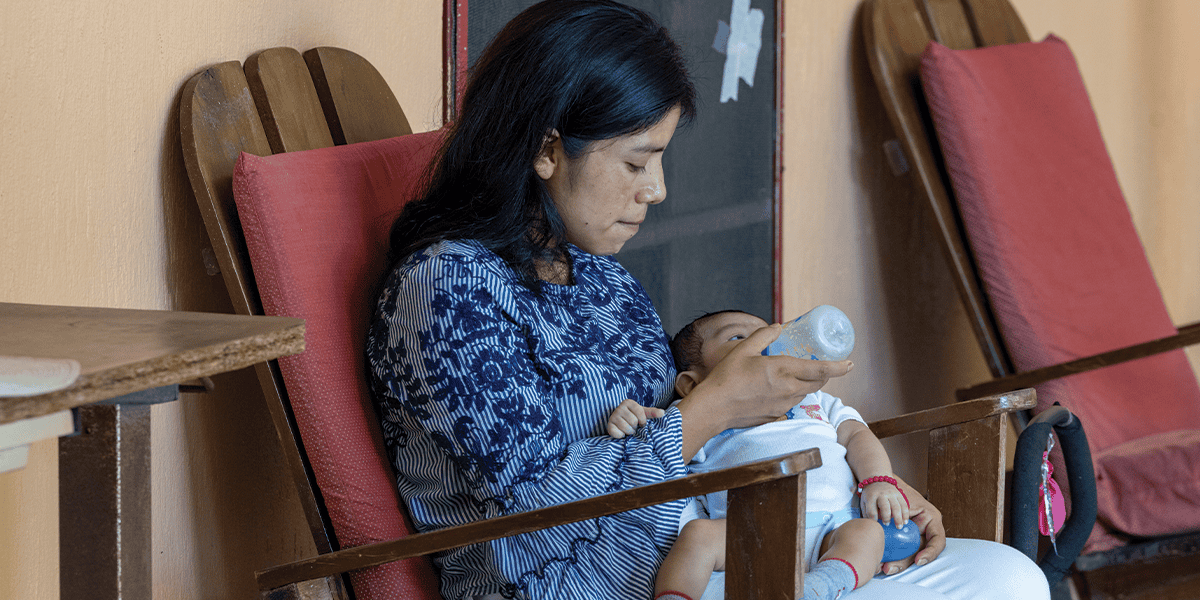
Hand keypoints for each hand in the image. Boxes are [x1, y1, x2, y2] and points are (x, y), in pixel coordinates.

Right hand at [606, 399, 664, 438]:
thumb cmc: (634, 416)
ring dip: (630, 432)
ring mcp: (613, 416)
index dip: (643, 421)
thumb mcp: (643, 413)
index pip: (640, 413)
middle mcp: (619, 408)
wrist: (620, 421)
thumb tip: (663, 413)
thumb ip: (652, 412)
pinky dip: (621, 435)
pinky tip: (621, 432)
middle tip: (633, 426)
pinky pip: (618, 433)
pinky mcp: (609, 425)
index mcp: (628, 402)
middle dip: (635, 427)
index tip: (641, 423)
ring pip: (626, 428)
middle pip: (633, 421)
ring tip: (629, 429)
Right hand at [698, 324, 852, 429]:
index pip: (820, 370)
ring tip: (799, 375)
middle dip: (825, 375)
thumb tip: (777, 327)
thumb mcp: (744, 350)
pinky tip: (778, 389)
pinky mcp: (775, 415)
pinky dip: (792, 394)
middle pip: (817, 383)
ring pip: (804, 393)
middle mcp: (788, 389)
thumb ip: (764, 336)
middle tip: (825, 366)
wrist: (715, 408)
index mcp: (783, 370)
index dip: (838, 367)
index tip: (850, 364)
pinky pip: (791, 403)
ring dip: (807, 384)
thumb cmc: (727, 378)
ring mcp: (783, 404)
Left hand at [859, 479, 909, 525]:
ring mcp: (891, 494)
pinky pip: (904, 504)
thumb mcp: (864, 501)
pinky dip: (906, 514)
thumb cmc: (870, 495)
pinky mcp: (899, 494)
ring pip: (897, 506)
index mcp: (871, 497)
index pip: (871, 510)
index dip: (873, 519)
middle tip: (887, 525)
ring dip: (899, 518)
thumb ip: (866, 513)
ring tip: (899, 527)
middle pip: (885, 507)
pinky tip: (905, 521)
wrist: (877, 481)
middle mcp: (881, 494)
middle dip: (887, 518)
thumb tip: (871, 526)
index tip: (876, 526)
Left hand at [880, 476, 945, 575]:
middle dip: (906, 562)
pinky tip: (881, 563)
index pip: (937, 540)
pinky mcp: (903, 540)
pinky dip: (892, 557)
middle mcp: (925, 530)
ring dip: (898, 563)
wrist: (884, 487)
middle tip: (890, 568)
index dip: (930, 553)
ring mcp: (914, 536)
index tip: (918, 560)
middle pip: (921, 552)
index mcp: (931, 519)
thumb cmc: (895, 490)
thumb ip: (901, 513)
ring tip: (884, 568)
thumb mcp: (903, 500)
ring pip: (910, 554)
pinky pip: (900, 551)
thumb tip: (895, 525)